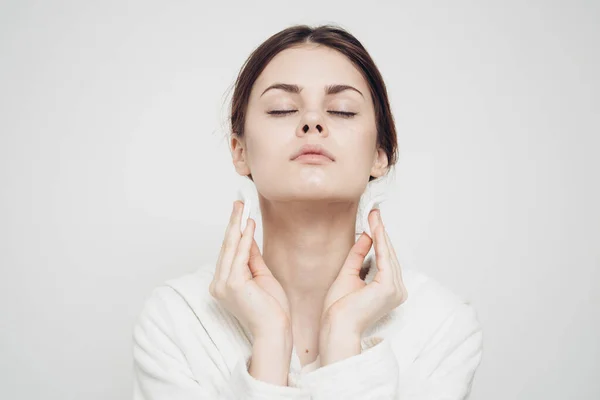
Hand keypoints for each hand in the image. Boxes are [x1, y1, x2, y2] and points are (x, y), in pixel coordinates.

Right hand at [209, 201, 291, 338]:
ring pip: (230, 248)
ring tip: (242, 208)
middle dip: (233, 223)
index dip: (233, 231)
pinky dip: (243, 239)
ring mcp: (223, 285)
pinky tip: (248, 225)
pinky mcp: (232, 284)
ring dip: (237, 226)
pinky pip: (238, 256)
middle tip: (239, 203)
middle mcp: (219, 284)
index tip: (239, 213)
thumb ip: (251, 257)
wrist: (275, 329)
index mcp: (223, 283)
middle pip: (226, 247)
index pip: (228, 252)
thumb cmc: (271, 308)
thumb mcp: (260, 275)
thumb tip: (246, 235)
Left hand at [321, 209, 407, 336]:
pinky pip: (385, 258)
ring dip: (380, 233)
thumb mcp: (348, 274)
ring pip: (388, 254)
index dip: (380, 239)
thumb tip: (366, 236)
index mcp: (388, 291)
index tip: (373, 221)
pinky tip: (375, 229)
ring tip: (374, 216)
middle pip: (389, 255)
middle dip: (381, 233)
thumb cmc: (339, 310)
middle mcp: (397, 291)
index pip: (386, 260)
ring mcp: (395, 290)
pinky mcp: (389, 287)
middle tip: (374, 213)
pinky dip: (380, 242)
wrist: (335, 326)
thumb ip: (358, 255)